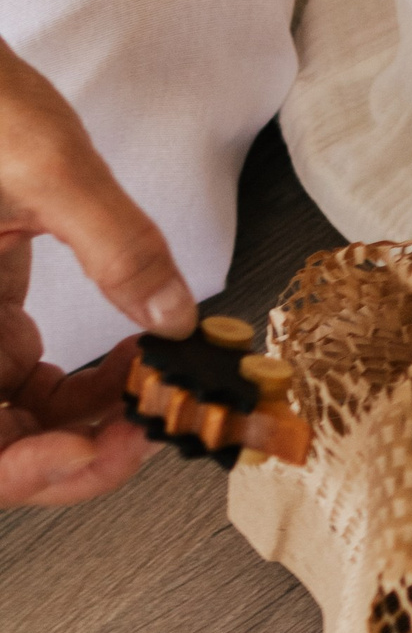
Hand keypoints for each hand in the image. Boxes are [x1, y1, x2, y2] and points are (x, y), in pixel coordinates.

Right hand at [0, 41, 197, 505]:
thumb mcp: (46, 161)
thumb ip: (115, 241)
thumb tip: (173, 314)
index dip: (34, 471)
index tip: (107, 445)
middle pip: (1, 443)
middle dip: (81, 452)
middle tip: (157, 423)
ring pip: (19, 417)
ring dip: (92, 420)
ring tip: (157, 388)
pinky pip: (30, 376)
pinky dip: (87, 382)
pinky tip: (135, 357)